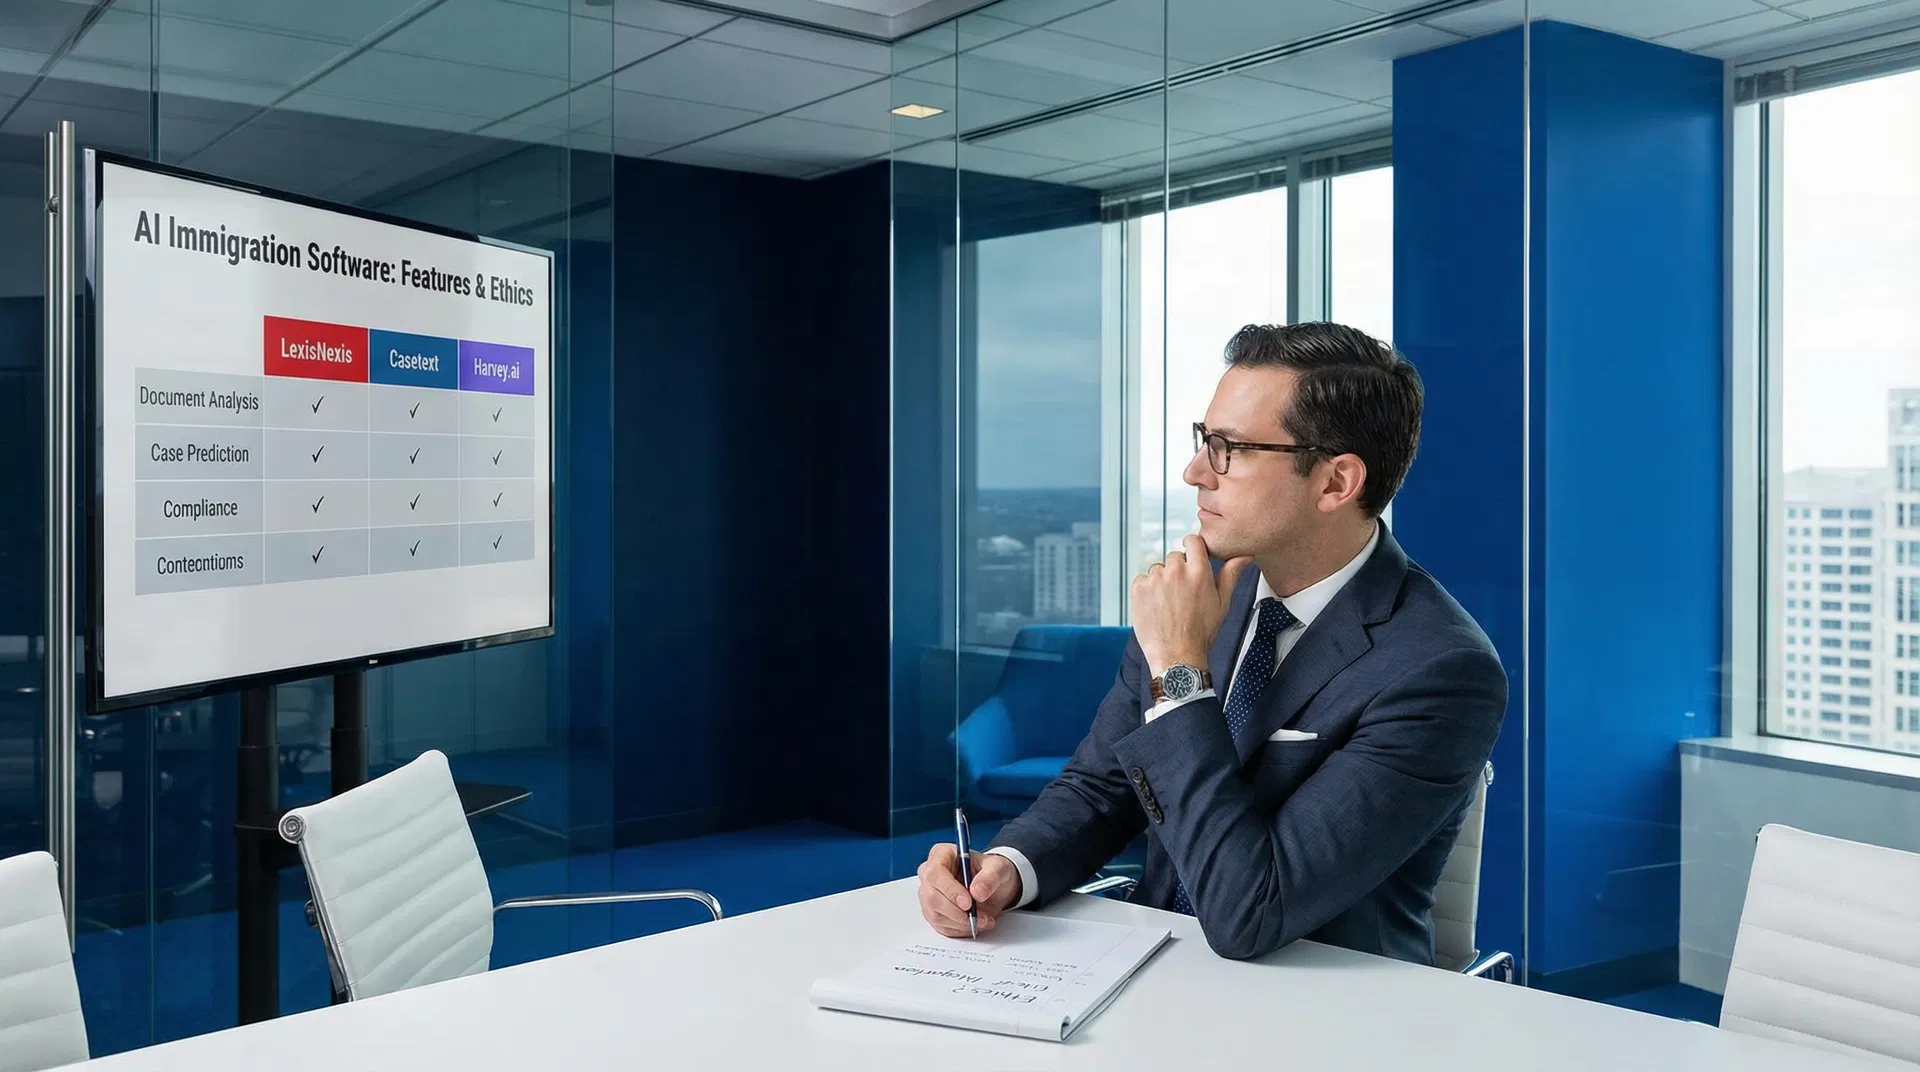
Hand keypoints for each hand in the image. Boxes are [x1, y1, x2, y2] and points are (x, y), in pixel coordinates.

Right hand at [917, 843, 1019, 937]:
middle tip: (980, 917)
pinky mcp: (934, 912)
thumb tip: (977, 891)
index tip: (968, 903)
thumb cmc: (991, 872)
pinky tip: (975, 924)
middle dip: (957, 912)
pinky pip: (941, 926)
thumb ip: (990, 877)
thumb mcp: (999, 868)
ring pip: (935, 915)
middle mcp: (930, 874)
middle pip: (932, 897)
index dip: (949, 889)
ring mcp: (929, 895)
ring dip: (961, 923)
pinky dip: (960, 930)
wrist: (992, 887)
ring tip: (983, 921)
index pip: (935, 872)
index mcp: (941, 854)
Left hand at [1131, 533, 1253, 674]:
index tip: (1192, 559)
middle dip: (1178, 570)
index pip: (1192, 541)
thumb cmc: (1201, 631)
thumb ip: (1231, 574)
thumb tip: (1244, 556)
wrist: (1176, 655)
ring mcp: (1155, 579)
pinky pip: (1142, 580)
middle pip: (1174, 557)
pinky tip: (1156, 606)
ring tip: (1169, 603)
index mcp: (1198, 572)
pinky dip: (1147, 590)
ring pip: (1158, 569)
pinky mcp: (1138, 589)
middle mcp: (1176, 571)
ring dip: (1162, 581)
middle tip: (1182, 593)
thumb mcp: (1222, 602)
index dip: (1192, 549)